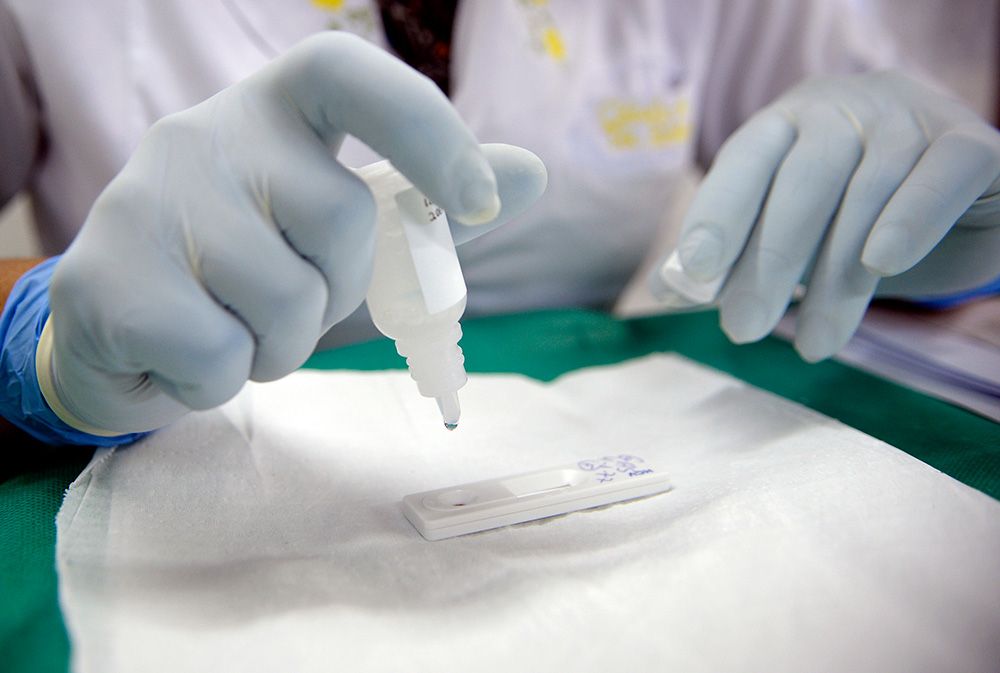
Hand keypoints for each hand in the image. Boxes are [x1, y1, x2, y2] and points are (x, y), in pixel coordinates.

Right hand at [39, 33, 545, 435]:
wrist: (121, 325)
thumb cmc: (249, 269)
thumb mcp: (337, 230)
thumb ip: (426, 204)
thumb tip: (533, 175)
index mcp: (274, 110)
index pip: (350, 75)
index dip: (426, 130)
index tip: (478, 205)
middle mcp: (206, 133)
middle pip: (341, 221)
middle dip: (334, 289)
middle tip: (283, 296)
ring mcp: (146, 199)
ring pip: (283, 302)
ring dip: (277, 345)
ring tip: (230, 326)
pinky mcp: (102, 277)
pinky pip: (220, 359)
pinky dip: (219, 381)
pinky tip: (183, 353)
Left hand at [653, 71, 999, 360]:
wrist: (949, 183)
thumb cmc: (846, 209)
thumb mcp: (783, 227)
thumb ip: (730, 254)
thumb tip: (666, 292)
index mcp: (787, 122)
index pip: (744, 160)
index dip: (717, 213)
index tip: (694, 274)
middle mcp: (845, 109)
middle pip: (802, 181)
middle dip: (768, 262)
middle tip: (743, 330)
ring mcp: (910, 120)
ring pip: (866, 194)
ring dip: (834, 278)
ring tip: (812, 347)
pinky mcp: (970, 147)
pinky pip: (939, 178)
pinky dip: (909, 219)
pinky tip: (881, 266)